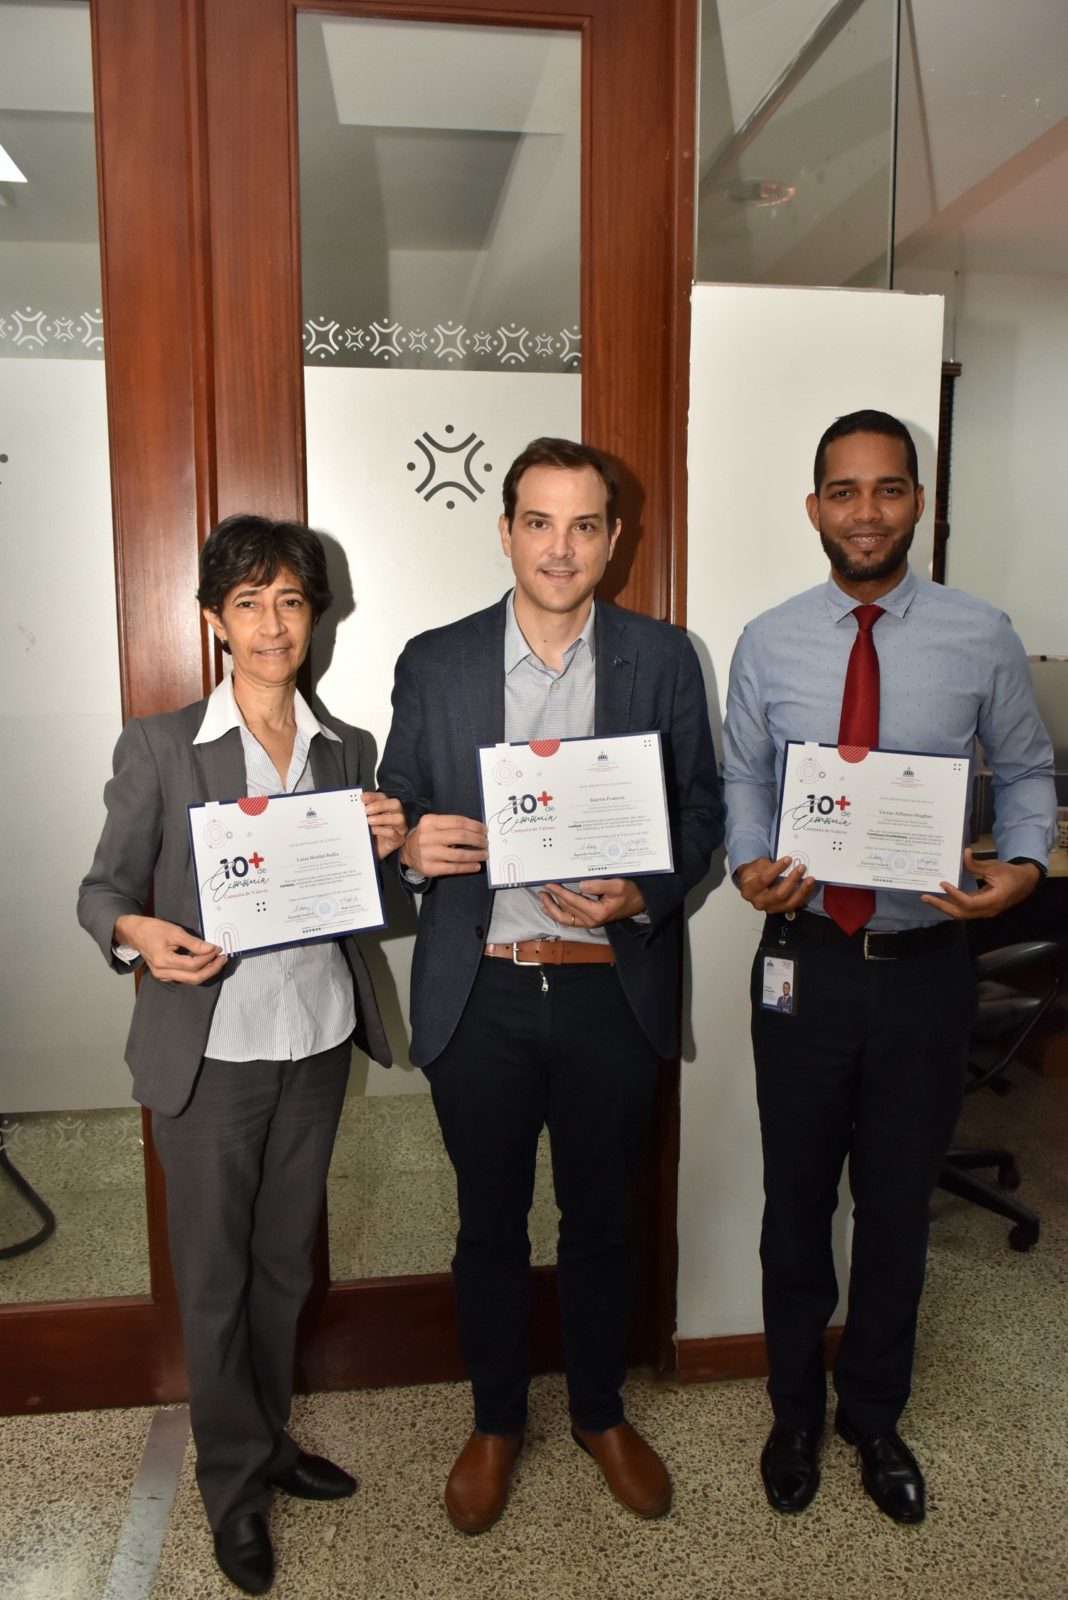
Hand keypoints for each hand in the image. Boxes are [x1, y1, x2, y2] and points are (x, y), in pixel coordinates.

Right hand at [113, 914, 226, 984]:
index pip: (192, 964)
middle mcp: (162, 973)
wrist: (135, 933)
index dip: (208, 958)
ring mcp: (163, 976)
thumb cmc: (153, 929)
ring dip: (206, 971)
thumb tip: (211, 949)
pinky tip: (206, 963)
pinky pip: (184, 977)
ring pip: (190, 979)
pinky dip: (197, 972)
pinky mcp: (165, 976)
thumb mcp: (174, 932)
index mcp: (163, 961)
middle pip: (193, 977)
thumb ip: (193, 942)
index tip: (218, 948)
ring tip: (218, 961)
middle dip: (211, 969)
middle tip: (223, 959)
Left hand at [361, 790, 406, 859]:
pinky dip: (384, 831)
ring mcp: (399, 828)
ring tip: (369, 821)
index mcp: (386, 808)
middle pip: (395, 804)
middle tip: (367, 810)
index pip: (383, 797)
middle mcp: (395, 815)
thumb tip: (355, 805)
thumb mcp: (364, 822)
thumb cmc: (368, 835)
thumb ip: (363, 813)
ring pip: (399, 818)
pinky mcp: (398, 840)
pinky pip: (395, 834)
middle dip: (380, 805)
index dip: (373, 796)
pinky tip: (374, 831)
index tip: (362, 798)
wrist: (369, 852)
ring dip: (383, 818)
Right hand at [400, 813, 487, 876]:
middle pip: (460, 836)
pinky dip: (468, 867)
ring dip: (476, 855)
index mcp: (430, 822)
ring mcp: (428, 853)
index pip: (458, 822)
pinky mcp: (430, 868)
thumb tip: (478, 830)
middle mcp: (428, 837)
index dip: (475, 826)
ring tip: (484, 854)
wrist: (407, 852)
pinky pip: (454, 868)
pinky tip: (476, 866)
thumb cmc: (427, 836)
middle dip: (478, 839)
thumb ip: (451, 825)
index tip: (484, 830)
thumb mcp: (434, 824)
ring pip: (459, 854)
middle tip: (486, 843)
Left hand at [538, 878, 646, 927]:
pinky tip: (550, 909)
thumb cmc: (630, 892)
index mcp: (597, 912)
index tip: (549, 884)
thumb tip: (581, 885)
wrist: (639, 901)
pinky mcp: (589, 921)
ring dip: (552, 909)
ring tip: (543, 898)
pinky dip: (558, 914)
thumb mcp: (618, 885)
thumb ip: (600, 884)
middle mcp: (591, 920)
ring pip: (565, 918)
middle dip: (552, 900)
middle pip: (565, 911)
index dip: (559, 892)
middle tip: (542, 890)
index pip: (572, 901)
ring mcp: (589, 922)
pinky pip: (570, 920)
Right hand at [734, 855, 816, 914]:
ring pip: (788, 904)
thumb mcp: (757, 865)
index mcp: (750, 890)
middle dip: (792, 881)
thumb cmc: (755, 873)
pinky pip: (795, 905)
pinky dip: (804, 896)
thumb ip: (769, 865)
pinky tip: (810, 886)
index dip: (776, 869)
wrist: (751, 885)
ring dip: (801, 891)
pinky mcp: (780, 910)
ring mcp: (770, 909)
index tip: (788, 859)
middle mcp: (759, 902)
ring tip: (810, 879)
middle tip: (802, 868)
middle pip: (778, 895)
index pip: (764, 880)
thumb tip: (787, 863)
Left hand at [920, 847, 1040, 920]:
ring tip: (929, 898)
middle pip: (961, 913)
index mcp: (993, 900)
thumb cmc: (1012, 874)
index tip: (943, 884)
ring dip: (945, 906)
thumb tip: (964, 854)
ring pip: (961, 914)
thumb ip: (977, 864)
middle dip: (942, 905)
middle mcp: (988, 910)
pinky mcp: (982, 909)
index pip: (969, 903)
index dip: (955, 895)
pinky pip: (965, 910)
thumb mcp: (995, 866)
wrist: (1026, 883)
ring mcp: (985, 912)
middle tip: (925, 896)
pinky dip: (952, 905)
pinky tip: (941, 898)